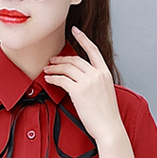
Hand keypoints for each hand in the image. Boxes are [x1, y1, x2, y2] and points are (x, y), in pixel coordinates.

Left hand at [42, 26, 125, 145]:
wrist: (108, 127)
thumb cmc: (106, 114)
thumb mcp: (105, 91)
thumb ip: (94, 81)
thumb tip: (79, 79)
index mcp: (105, 72)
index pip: (93, 50)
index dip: (83, 38)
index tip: (75, 30)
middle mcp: (97, 74)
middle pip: (75, 59)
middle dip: (61, 59)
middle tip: (52, 60)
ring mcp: (88, 82)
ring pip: (67, 68)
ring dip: (54, 68)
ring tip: (47, 70)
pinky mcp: (79, 91)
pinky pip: (62, 80)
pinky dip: (53, 78)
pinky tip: (48, 79)